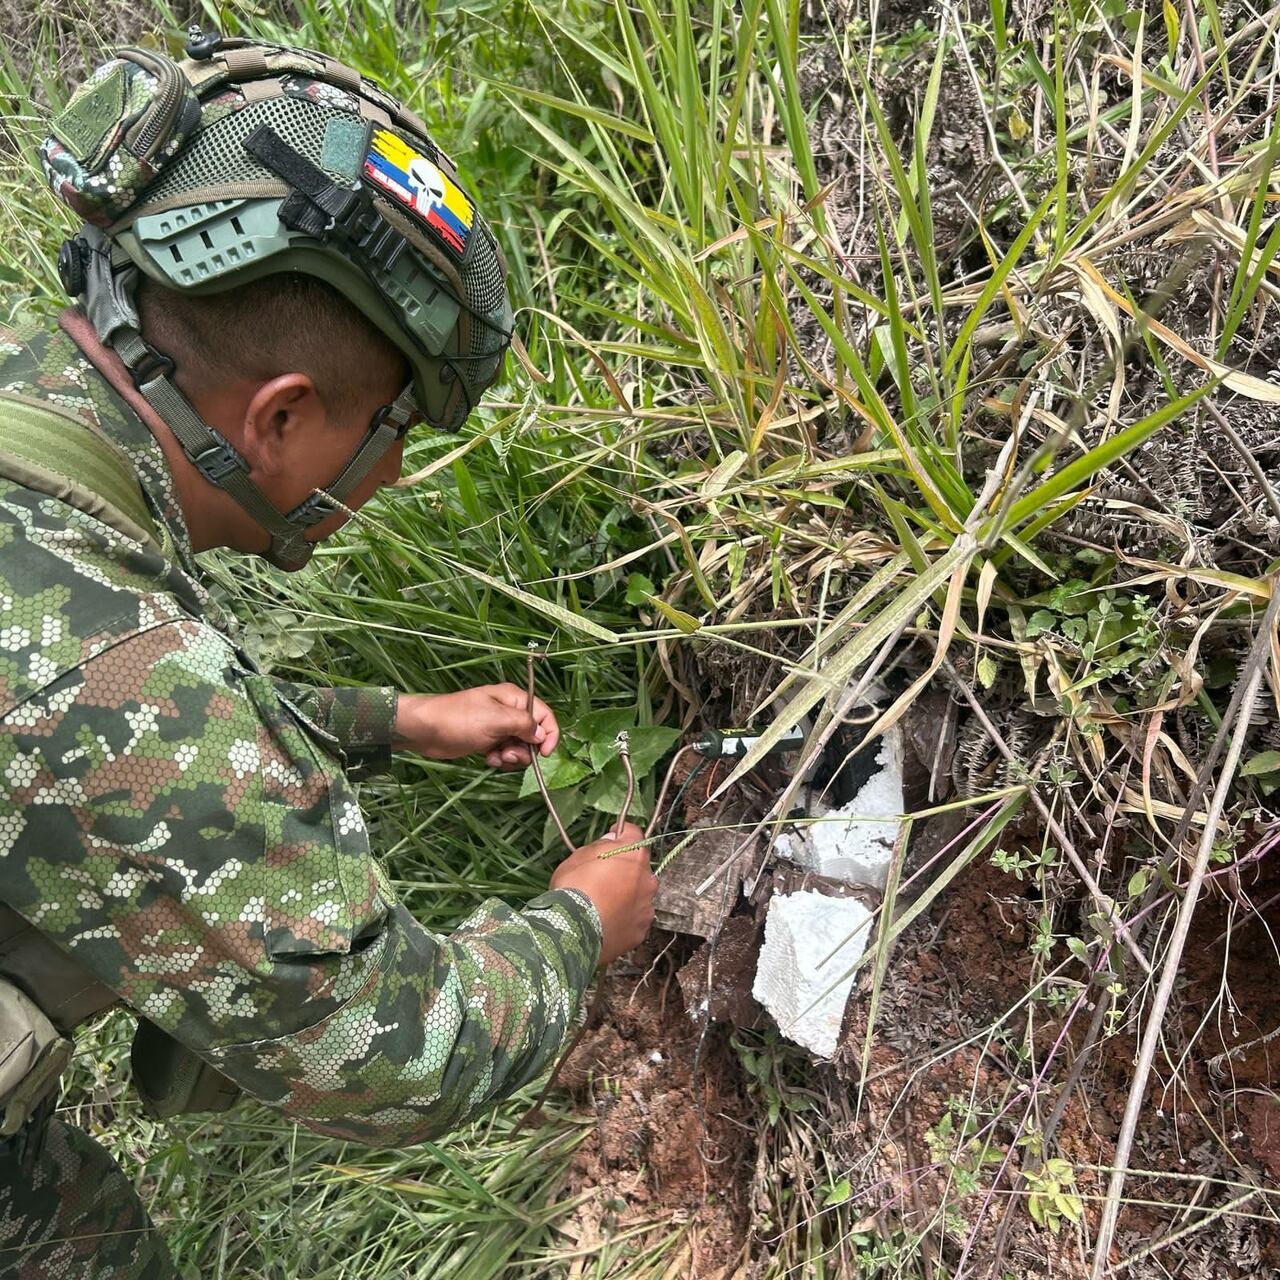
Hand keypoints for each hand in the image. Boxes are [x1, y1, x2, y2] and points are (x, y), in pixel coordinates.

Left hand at [394, 685, 559, 766]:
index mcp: (514, 699)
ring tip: (496, 757)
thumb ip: (524, 725)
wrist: (426, 730)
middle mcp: (509, 712)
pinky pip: (504, 752)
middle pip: (533, 734)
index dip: (549, 734)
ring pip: (519, 746)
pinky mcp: (487, 741)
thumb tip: (542, 734)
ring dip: (512, 756)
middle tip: (509, 755)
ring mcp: (498, 727)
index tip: (545, 753)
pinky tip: (487, 759)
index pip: (544, 715)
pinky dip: (500, 759)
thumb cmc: (460, 719)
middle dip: (525, 749)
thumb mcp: (496, 720)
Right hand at [550, 823, 655, 965]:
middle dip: (624, 870)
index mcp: (634, 855)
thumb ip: (600, 847)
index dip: (620, 834)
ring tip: (602, 905)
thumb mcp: (578, 857)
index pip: (633, 833)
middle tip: (602, 877)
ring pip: (638, 895)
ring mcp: (646, 908)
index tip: (611, 837)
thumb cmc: (573, 889)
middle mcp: (647, 880)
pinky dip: (624, 919)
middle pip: (638, 868)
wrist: (573, 932)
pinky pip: (633, 919)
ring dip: (626, 896)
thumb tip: (610, 842)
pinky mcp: (640, 932)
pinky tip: (606, 921)